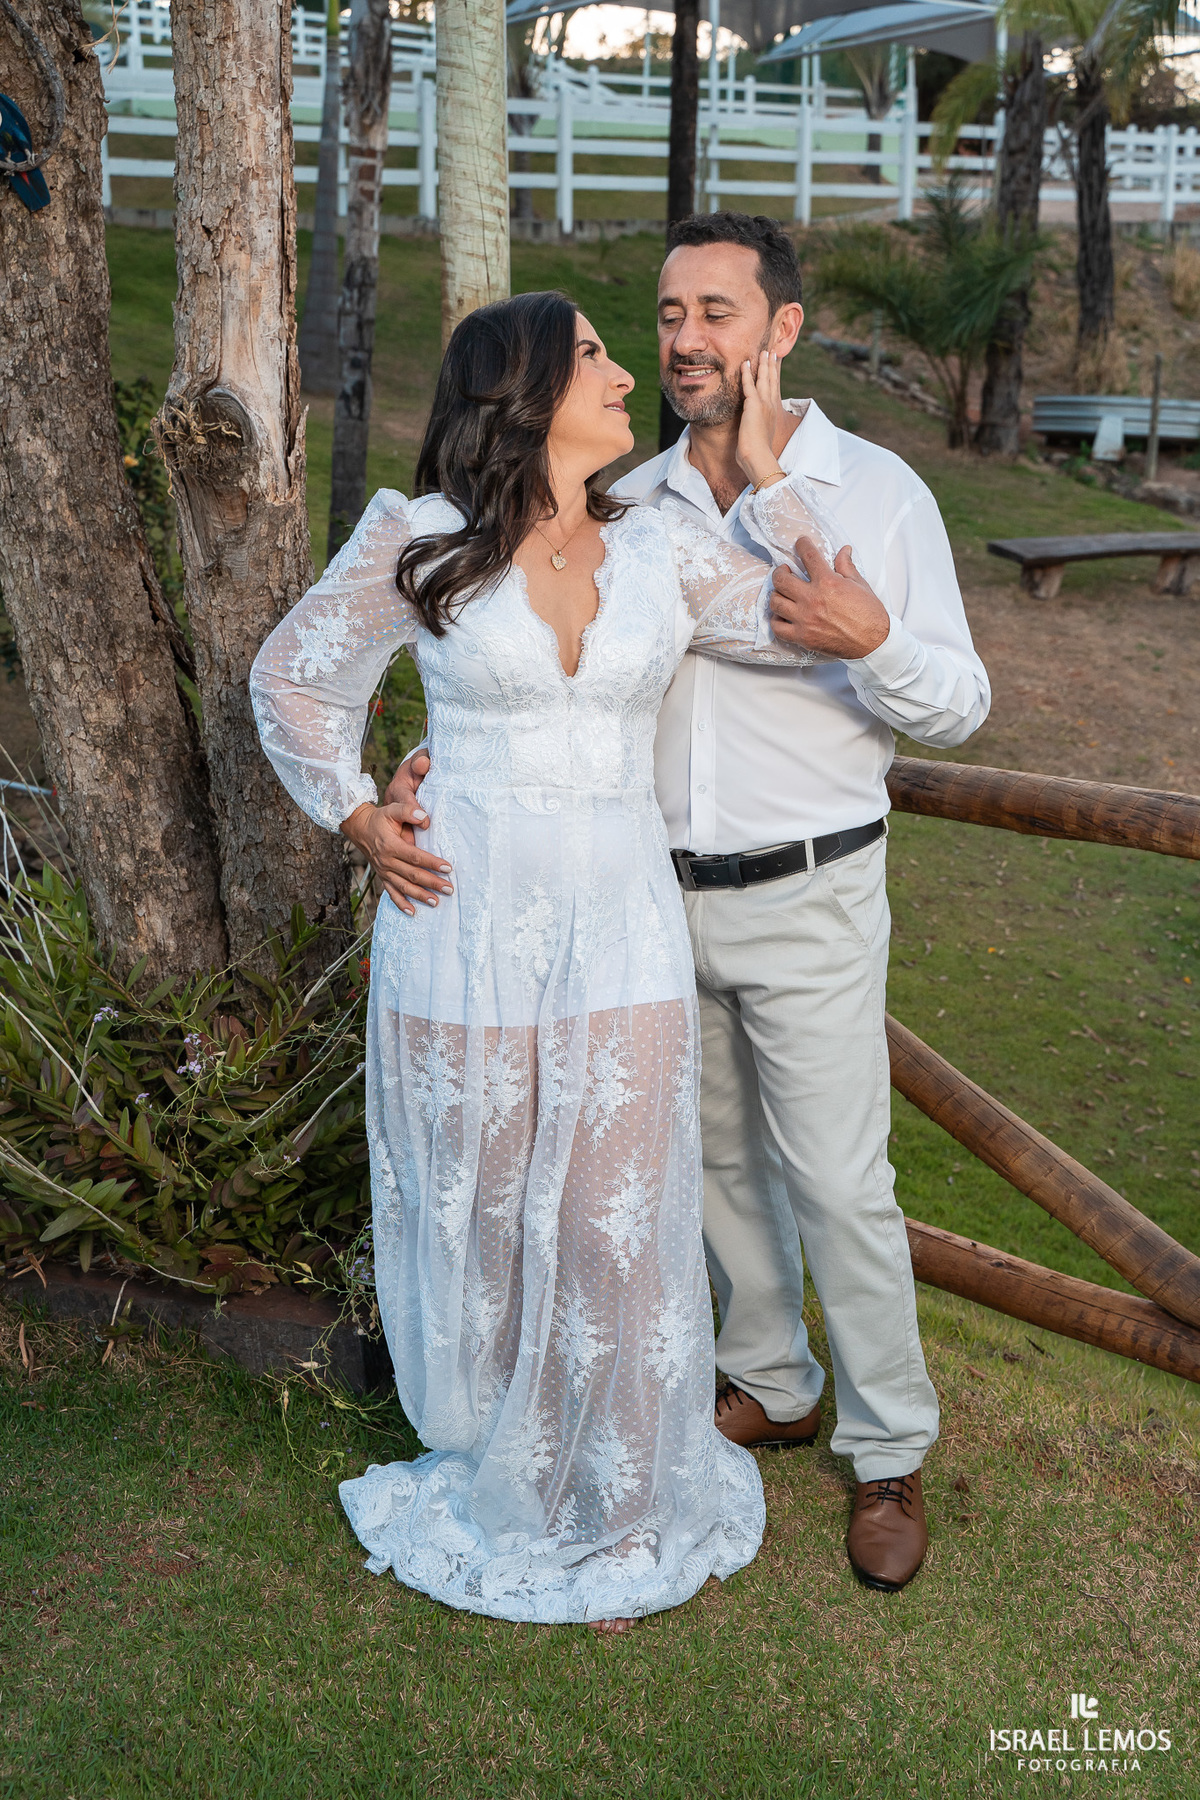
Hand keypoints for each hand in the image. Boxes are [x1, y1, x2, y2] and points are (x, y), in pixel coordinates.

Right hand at [341, 750, 453, 915]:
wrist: (360, 827)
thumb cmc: (380, 818)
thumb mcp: (392, 809)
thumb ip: (408, 811)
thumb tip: (425, 818)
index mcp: (391, 845)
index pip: (415, 857)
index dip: (432, 863)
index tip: (448, 868)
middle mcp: (387, 861)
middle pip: (413, 875)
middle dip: (432, 883)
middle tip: (450, 889)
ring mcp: (384, 871)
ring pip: (404, 887)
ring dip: (420, 896)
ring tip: (436, 902)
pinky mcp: (382, 876)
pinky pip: (391, 893)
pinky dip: (401, 904)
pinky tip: (412, 912)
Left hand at [734, 349, 784, 490]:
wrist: (759, 456)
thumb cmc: (758, 452)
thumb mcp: (760, 437)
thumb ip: (757, 429)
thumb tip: (753, 433)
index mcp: (773, 412)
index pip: (774, 389)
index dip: (774, 376)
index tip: (775, 365)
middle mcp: (771, 405)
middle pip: (772, 380)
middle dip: (771, 365)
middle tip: (771, 352)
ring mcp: (763, 404)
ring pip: (763, 379)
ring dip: (763, 364)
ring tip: (763, 351)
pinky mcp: (754, 405)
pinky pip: (749, 385)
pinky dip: (747, 373)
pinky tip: (745, 363)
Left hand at [769, 536, 891, 659]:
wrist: (873, 642)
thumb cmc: (869, 614)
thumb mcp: (860, 584)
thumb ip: (846, 566)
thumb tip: (844, 550)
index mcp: (828, 582)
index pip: (808, 556)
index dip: (802, 545)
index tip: (800, 543)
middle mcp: (812, 599)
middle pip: (781, 579)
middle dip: (780, 572)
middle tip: (785, 571)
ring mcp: (805, 619)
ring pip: (775, 602)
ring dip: (777, 595)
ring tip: (783, 593)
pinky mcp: (802, 637)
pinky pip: (778, 627)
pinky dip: (777, 620)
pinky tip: (783, 615)